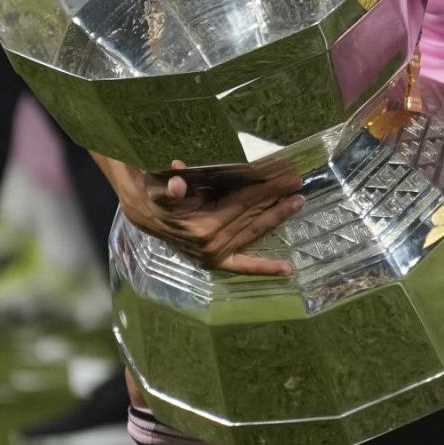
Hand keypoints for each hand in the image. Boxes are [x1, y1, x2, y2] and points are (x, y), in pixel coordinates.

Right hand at [109, 159, 304, 275]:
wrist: (145, 216)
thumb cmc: (159, 195)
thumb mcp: (161, 188)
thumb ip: (170, 188)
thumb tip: (176, 181)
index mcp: (202, 226)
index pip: (243, 202)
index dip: (265, 187)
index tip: (284, 175)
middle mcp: (213, 243)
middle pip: (253, 215)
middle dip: (276, 197)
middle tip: (298, 182)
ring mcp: (216, 255)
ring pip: (254, 232)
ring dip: (277, 217)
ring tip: (298, 202)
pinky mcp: (217, 262)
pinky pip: (244, 266)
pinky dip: (264, 268)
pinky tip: (287, 269)